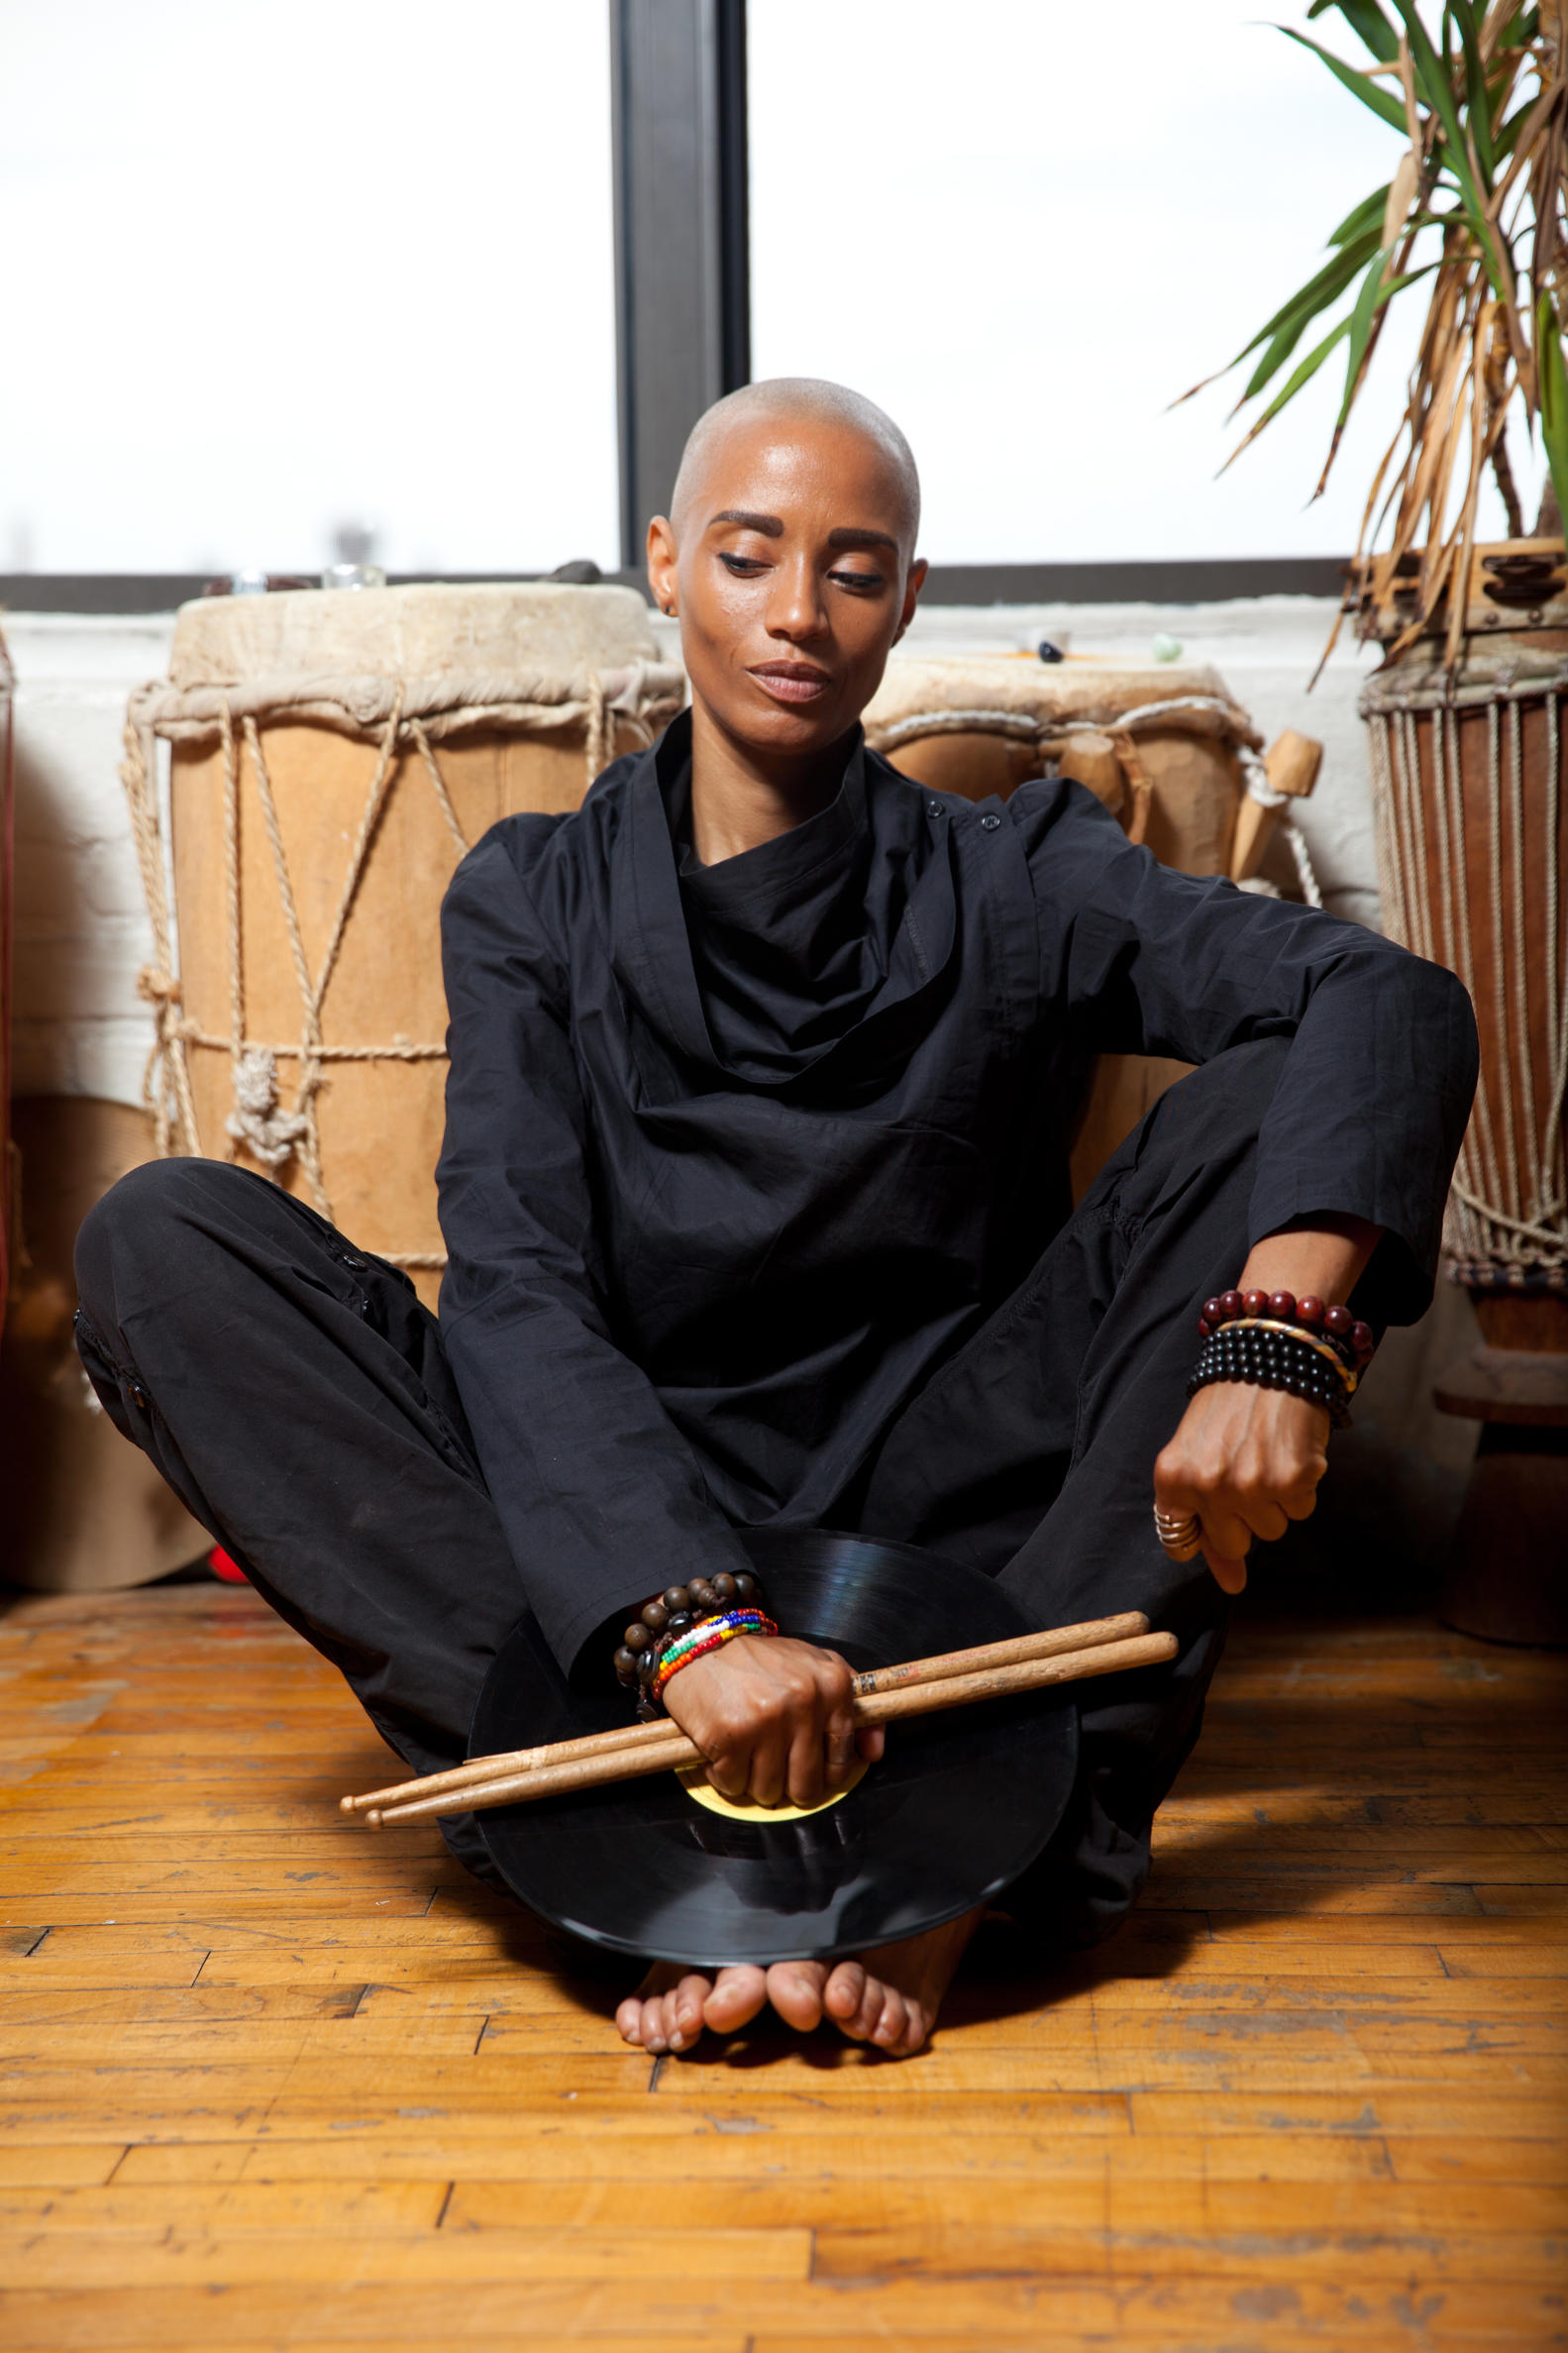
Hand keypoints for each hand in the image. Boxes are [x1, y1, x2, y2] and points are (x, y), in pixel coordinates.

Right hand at [662, 1634, 885, 1808]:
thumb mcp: (816, 1666)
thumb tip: (873, 1753)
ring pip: (769, 1791)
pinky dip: (725, 1775)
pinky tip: (724, 1749)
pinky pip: (733, 1785)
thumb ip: (853, 1707)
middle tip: (772, 1763)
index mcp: (833, 1685)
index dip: (824, 1773)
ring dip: (754, 1780)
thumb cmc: (760, 1660)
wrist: (702, 1641)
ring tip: (746, 1749)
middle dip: (788, 1785)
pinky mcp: (729, 1735)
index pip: (842, 1760)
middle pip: (806, 1785)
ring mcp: (766, 1720)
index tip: (811, 1769)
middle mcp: (804, 1702)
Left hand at [1153, 1380, 1328, 1593]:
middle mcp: (1208, 1486)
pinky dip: (1301, 1486)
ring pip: (1272, 1530)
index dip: (1202, 1529)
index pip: (1180, 1542)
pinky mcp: (1292, 1480)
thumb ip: (1205, 1523)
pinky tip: (1290, 1450)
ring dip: (1274, 1501)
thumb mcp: (1197, 1454)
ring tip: (1267, 1455)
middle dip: (1243, 1517)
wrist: (1268, 1357)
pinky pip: (1302, 1510)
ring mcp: (1250, 1486)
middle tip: (1245, 1470)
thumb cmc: (1227, 1408)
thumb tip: (1232, 1585)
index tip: (1214, 1507)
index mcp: (1172, 1478)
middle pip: (1233, 1544)